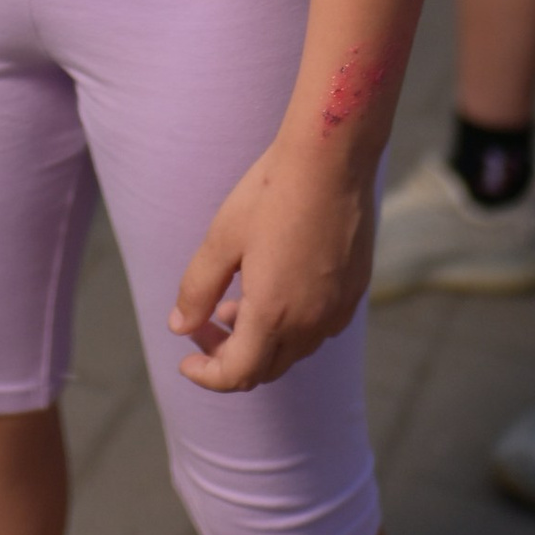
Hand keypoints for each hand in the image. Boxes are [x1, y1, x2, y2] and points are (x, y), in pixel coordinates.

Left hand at [170, 126, 377, 391]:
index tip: (185, 359)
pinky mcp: (355, 291)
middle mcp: (311, 322)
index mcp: (273, 315)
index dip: (206, 376)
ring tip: (233, 305)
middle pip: (265, 369)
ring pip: (293, 349)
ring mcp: (338, 309)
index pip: (237, 375)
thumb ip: (197, 290)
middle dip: (228, 357)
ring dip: (259, 341)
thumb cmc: (270, 193)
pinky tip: (273, 288)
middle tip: (203, 326)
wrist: (331, 159)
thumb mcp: (221, 240)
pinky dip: (288, 324)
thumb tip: (179, 327)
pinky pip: (318, 328)